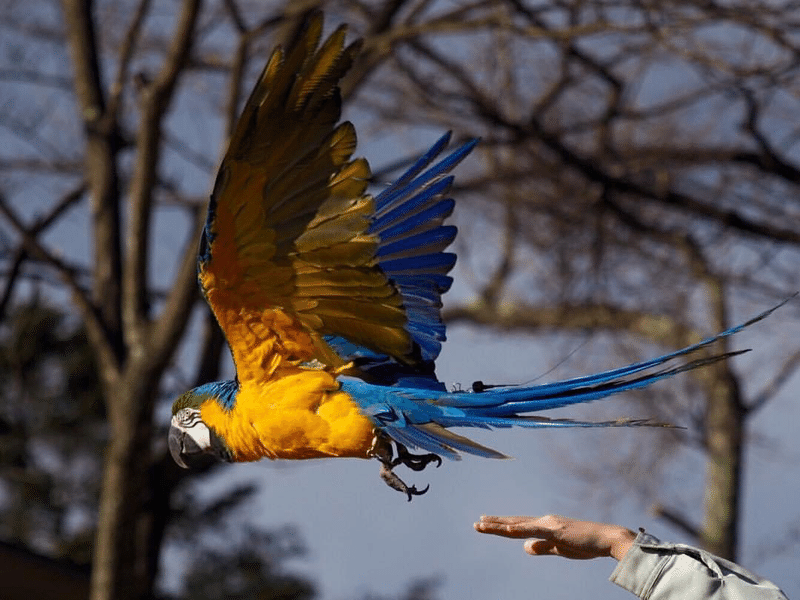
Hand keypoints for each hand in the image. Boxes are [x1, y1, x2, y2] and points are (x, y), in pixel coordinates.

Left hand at [474, 514, 635, 560]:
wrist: (606, 539)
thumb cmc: (586, 544)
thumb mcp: (559, 549)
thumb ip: (542, 548)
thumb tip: (525, 548)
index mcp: (545, 526)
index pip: (518, 526)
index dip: (502, 525)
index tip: (486, 523)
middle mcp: (543, 521)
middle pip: (514, 523)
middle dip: (494, 524)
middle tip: (476, 524)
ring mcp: (548, 524)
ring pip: (518, 525)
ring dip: (499, 525)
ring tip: (481, 525)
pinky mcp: (555, 530)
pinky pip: (533, 530)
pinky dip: (518, 529)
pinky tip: (506, 529)